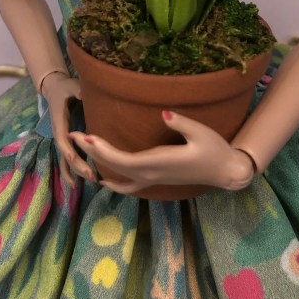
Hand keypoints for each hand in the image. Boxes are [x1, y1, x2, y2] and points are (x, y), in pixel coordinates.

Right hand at [41, 72, 96, 184]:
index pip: (61, 139)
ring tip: (90, 180)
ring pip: (65, 160)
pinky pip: (66, 158)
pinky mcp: (65, 140)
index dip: (67, 149)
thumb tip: (82, 93)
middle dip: (77, 165)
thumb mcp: (70, 85)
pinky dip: (71, 171)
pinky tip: (77, 182)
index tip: (73, 159)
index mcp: (59, 122)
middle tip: (92, 175)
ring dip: (75, 171)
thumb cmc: (64, 87)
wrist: (54, 89)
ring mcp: (61, 138)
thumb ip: (76, 90)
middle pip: (65, 154)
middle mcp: (58, 133)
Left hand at [69, 110, 254, 194]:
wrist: (225, 172)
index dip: (102, 150)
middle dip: (93, 153)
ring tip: (82, 151)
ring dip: (99, 164)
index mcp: (158, 163)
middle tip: (73, 136)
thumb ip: (181, 123)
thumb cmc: (215, 149)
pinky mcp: (157, 180)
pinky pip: (129, 185)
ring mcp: (153, 180)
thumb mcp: (201, 133)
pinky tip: (104, 179)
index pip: (122, 160)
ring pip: (119, 177)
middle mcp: (151, 174)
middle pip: (114, 167)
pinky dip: (114, 181)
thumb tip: (163, 114)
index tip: (86, 137)